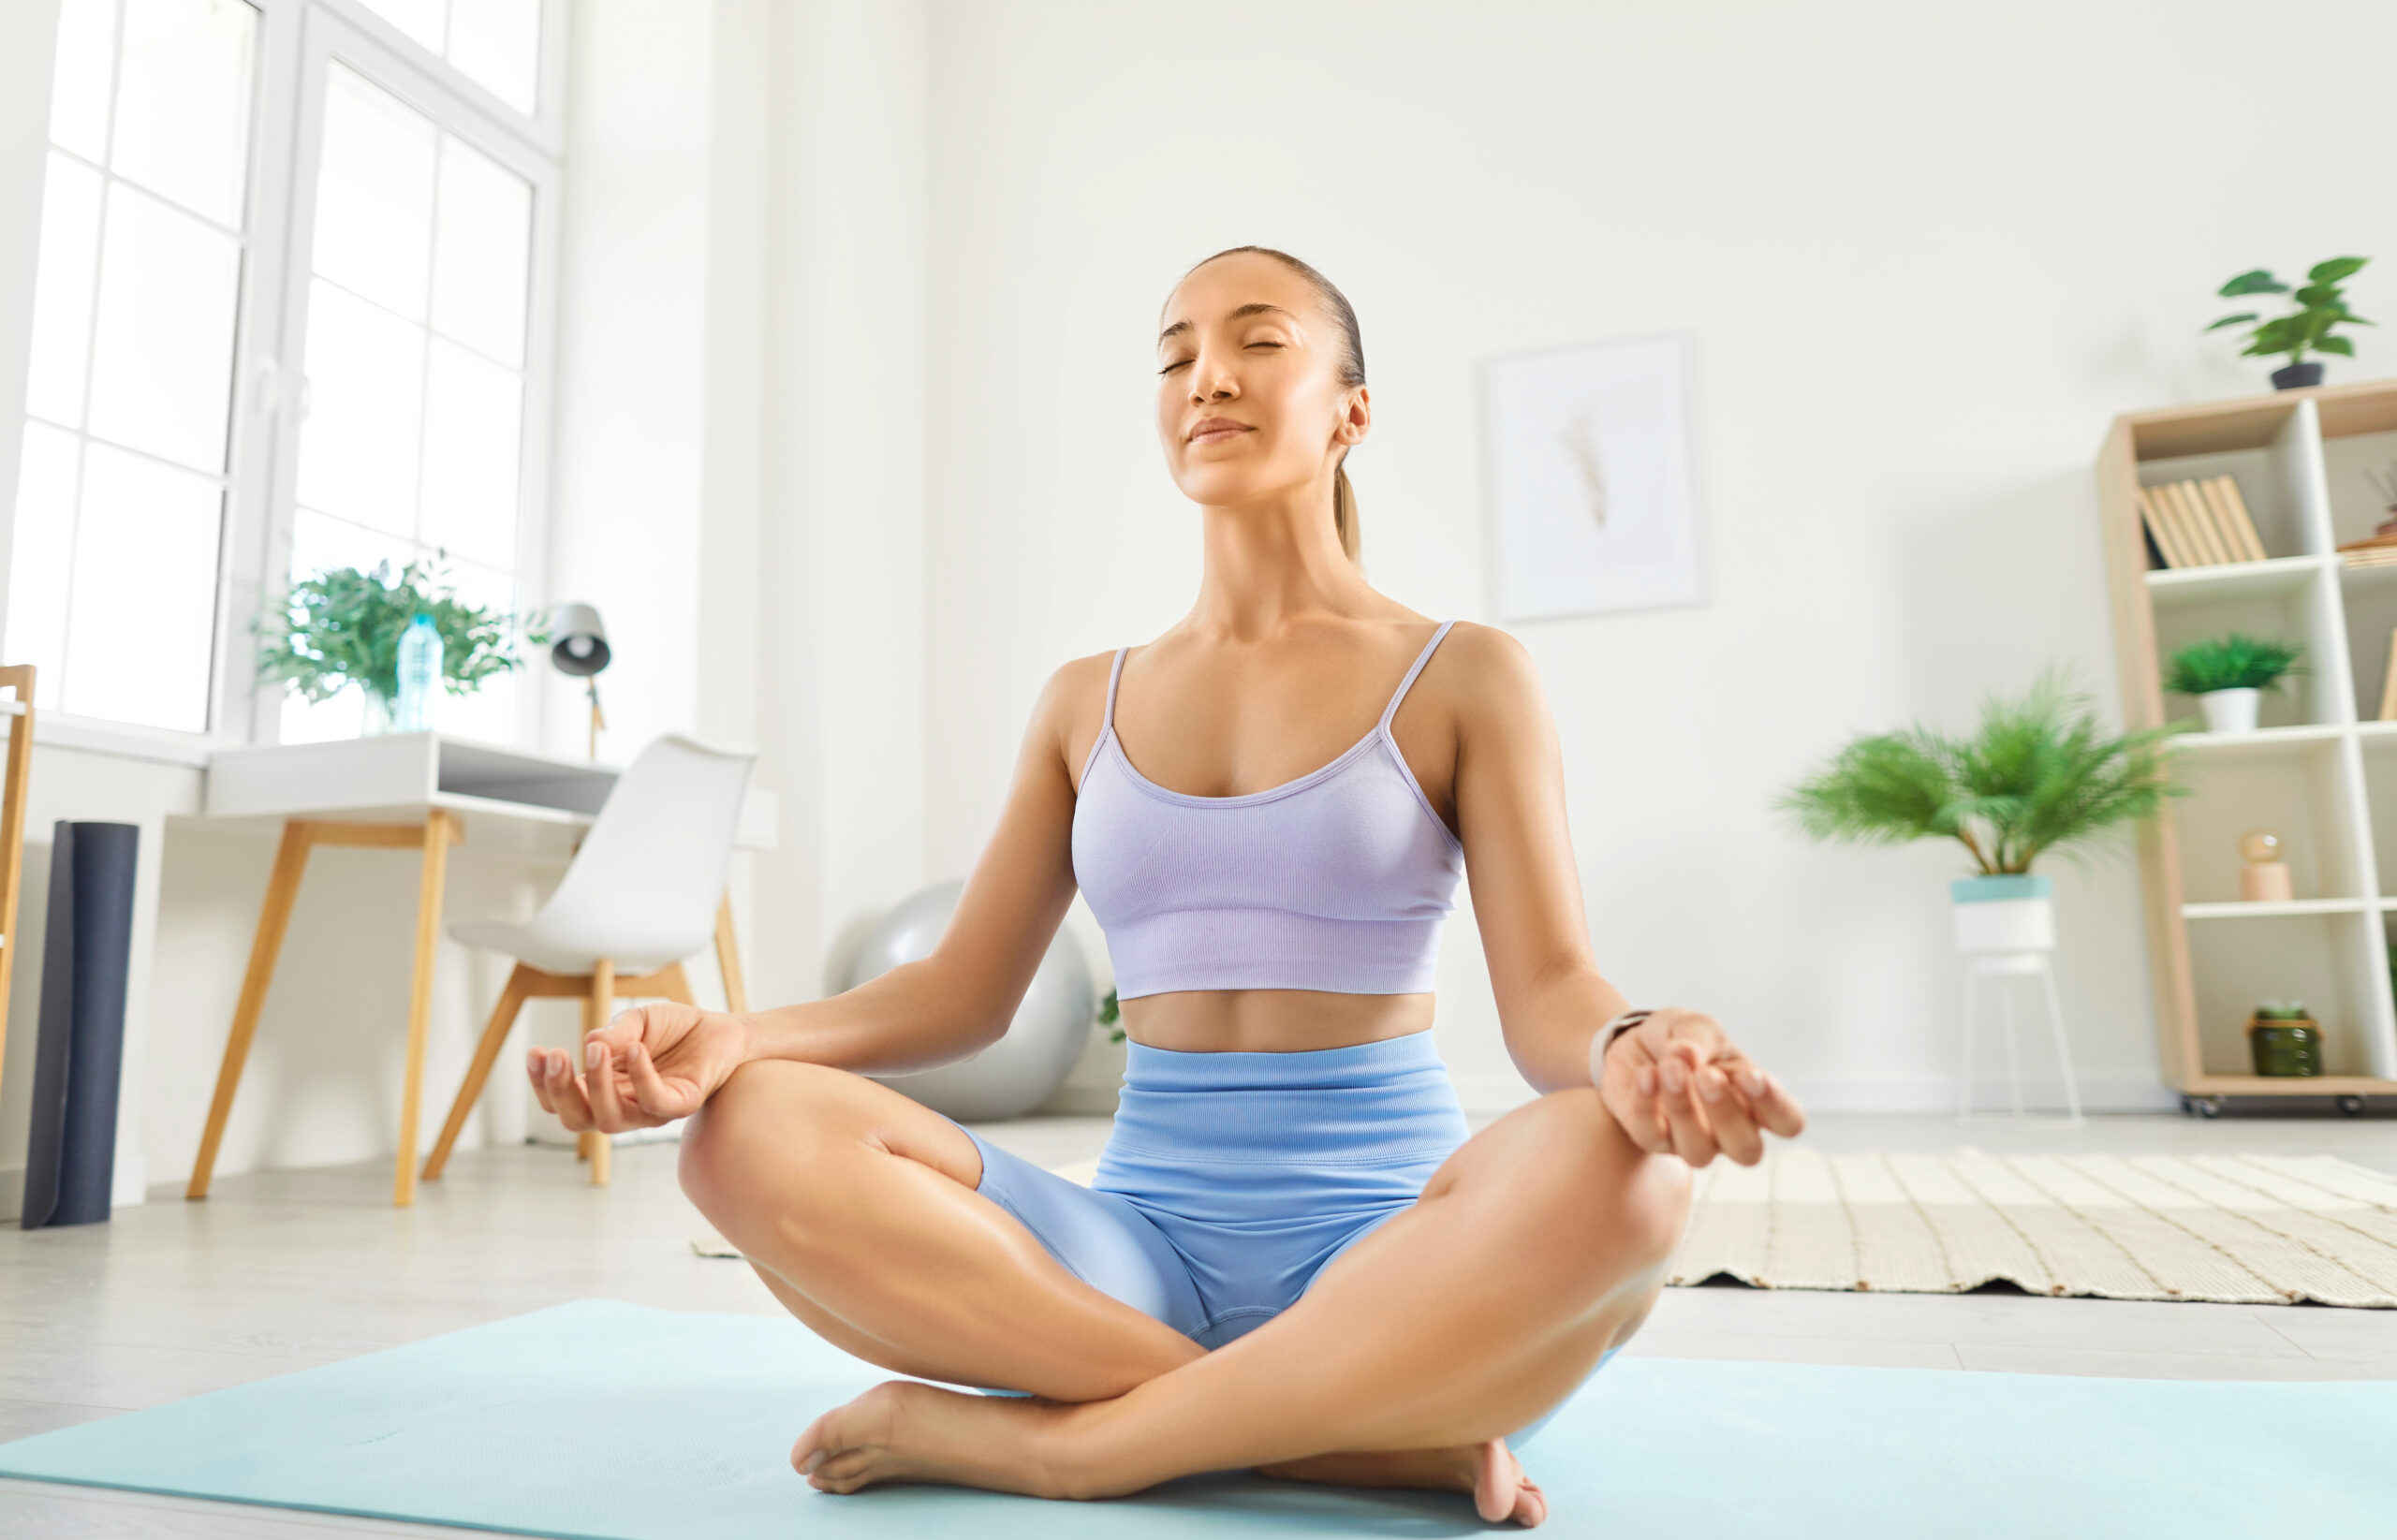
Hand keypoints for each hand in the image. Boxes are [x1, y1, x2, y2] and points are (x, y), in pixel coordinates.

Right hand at [527, 1002, 749, 1134]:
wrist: (722, 1030)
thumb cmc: (675, 1030)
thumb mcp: (638, 1021)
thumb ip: (615, 1031)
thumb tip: (592, 1041)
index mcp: (603, 1088)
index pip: (561, 1100)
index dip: (542, 1083)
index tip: (534, 1051)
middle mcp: (623, 1105)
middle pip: (577, 1119)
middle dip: (559, 1091)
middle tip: (554, 1054)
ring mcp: (651, 1110)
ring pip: (611, 1119)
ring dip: (597, 1085)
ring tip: (595, 1049)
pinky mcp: (681, 1105)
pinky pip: (656, 1103)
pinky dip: (642, 1077)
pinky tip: (636, 1049)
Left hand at [1592, 1008, 1804, 1166]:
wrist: (1634, 1040)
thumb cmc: (1682, 1039)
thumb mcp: (1697, 1026)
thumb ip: (1699, 1038)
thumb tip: (1687, 1058)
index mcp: (1755, 1101)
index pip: (1787, 1122)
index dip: (1775, 1105)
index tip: (1750, 1075)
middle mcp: (1729, 1130)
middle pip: (1747, 1150)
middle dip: (1726, 1114)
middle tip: (1706, 1075)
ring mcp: (1691, 1140)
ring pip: (1698, 1152)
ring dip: (1683, 1109)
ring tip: (1671, 1068)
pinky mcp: (1652, 1139)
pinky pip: (1652, 1136)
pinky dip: (1646, 1105)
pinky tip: (1646, 1074)